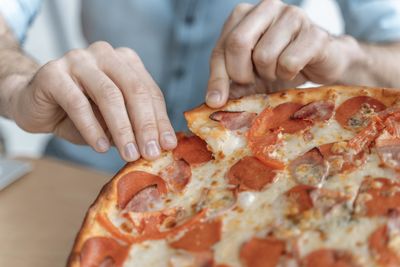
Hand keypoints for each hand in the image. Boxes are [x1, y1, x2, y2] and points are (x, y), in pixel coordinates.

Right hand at [9, 41, 176, 160]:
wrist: (33, 103)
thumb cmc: (79, 112)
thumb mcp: (112, 119)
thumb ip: (133, 125)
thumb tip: (160, 145)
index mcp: (125, 61)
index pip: (149, 91)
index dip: (160, 120)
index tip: (168, 145)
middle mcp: (104, 54)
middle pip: (134, 90)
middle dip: (145, 125)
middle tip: (151, 153)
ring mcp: (78, 60)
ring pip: (109, 95)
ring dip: (122, 129)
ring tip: (129, 154)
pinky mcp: (53, 73)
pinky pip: (78, 103)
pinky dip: (92, 128)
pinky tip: (101, 147)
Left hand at [206, 0, 362, 106]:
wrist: (323, 64)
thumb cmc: (280, 65)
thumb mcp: (249, 75)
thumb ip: (229, 82)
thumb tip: (213, 100)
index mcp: (244, 14)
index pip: (222, 47)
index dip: (219, 77)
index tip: (217, 100)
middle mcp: (267, 7)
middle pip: (238, 43)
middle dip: (242, 73)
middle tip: (254, 80)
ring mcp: (292, 16)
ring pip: (264, 56)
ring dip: (269, 74)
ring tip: (278, 70)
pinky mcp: (315, 33)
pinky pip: (289, 62)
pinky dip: (289, 74)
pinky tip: (295, 69)